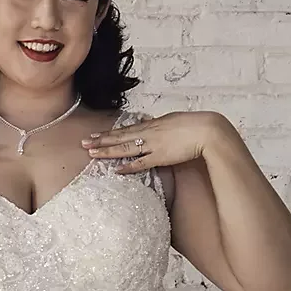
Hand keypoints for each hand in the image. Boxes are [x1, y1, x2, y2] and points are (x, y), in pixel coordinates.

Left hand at [81, 110, 224, 171]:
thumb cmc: (195, 126)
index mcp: (152, 124)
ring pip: (125, 147)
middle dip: (101, 140)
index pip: (126, 129)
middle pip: (120, 136)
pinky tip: (115, 169)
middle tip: (84, 142)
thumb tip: (153, 126)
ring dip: (108, 150)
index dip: (109, 132)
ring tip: (92, 152)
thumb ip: (162, 127)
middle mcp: (149, 133)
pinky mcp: (161, 156)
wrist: (207, 130)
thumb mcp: (174, 122)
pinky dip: (128, 166)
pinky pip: (141, 162)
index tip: (95, 134)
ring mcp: (153, 144)